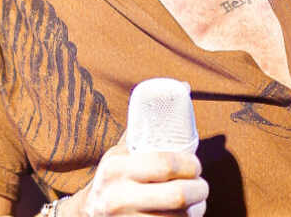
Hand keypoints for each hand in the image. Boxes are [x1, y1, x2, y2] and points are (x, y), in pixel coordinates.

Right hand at [71, 136, 208, 215]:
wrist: (87, 214)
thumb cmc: (116, 177)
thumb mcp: (122, 151)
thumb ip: (147, 123)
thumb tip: (184, 86)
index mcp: (116, 167)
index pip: (165, 164)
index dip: (190, 165)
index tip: (197, 166)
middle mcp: (116, 197)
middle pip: (177, 195)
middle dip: (200, 190)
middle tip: (203, 186)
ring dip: (195, 212)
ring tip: (198, 204)